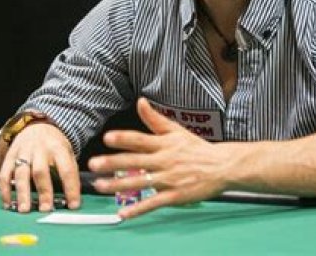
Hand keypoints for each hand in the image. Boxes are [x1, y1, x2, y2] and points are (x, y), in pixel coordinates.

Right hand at [0, 123, 80, 212]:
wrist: (36, 126)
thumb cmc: (54, 145)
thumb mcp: (67, 151)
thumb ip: (70, 171)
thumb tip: (74, 198)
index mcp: (58, 148)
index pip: (66, 170)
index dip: (71, 188)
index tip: (73, 205)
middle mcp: (39, 149)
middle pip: (41, 171)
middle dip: (44, 191)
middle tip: (45, 209)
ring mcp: (22, 152)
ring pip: (21, 173)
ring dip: (22, 193)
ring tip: (24, 210)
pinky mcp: (9, 157)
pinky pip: (4, 174)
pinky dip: (5, 190)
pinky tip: (8, 204)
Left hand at [88, 98, 232, 218]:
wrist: (221, 166)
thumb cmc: (196, 148)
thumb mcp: (176, 130)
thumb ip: (155, 119)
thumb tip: (140, 101)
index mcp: (164, 144)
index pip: (141, 139)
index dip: (124, 138)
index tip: (107, 138)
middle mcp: (164, 160)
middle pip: (135, 161)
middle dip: (113, 163)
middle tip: (94, 164)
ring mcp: (169, 179)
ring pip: (140, 182)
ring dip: (118, 185)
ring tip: (100, 186)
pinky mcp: (174, 196)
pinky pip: (153, 203)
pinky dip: (138, 209)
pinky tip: (124, 213)